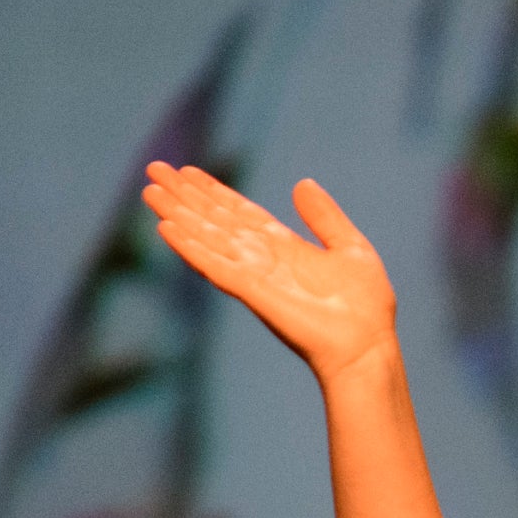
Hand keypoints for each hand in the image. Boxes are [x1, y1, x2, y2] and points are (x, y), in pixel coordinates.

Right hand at [141, 164, 399, 390]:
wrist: (367, 347)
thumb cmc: (365, 308)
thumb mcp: (350, 247)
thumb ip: (324, 217)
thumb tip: (302, 183)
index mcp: (282, 248)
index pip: (239, 213)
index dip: (212, 191)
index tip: (186, 171)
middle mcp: (261, 260)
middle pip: (215, 221)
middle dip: (185, 197)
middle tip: (153, 171)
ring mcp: (254, 276)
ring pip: (208, 239)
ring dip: (179, 216)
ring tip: (150, 193)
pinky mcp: (254, 293)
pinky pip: (216, 266)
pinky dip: (192, 247)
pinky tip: (167, 229)